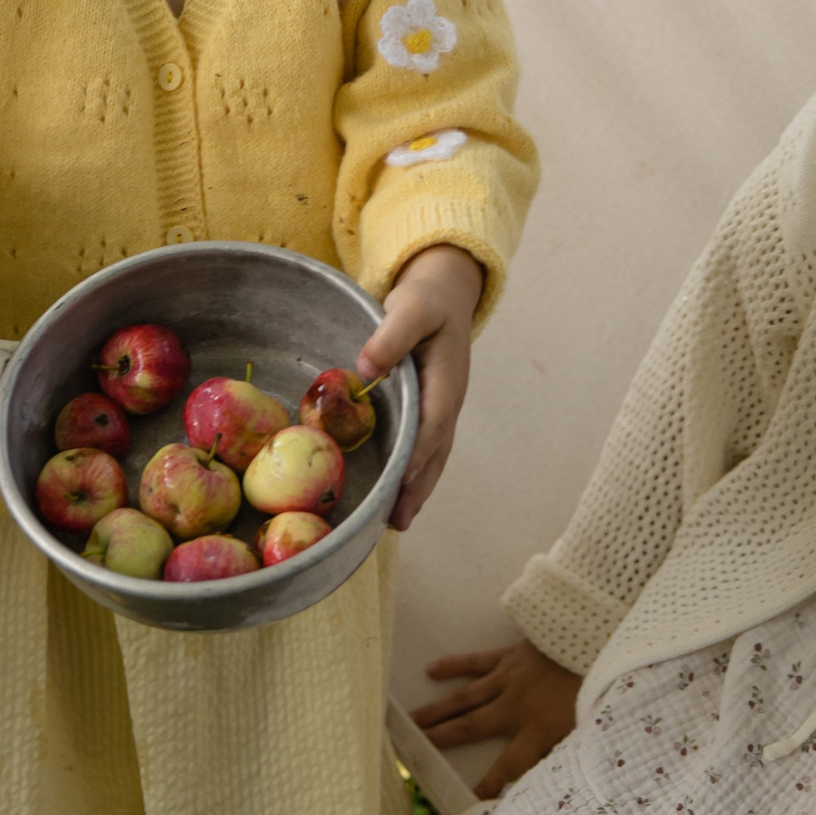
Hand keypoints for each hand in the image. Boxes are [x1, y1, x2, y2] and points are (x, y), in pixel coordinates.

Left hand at [357, 243, 481, 530]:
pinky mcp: (431, 408)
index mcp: (445, 380)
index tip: (403, 479)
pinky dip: (415, 473)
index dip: (419, 453)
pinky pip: (425, 447)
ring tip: (398, 522)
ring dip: (418, 488)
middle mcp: (448, 400)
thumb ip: (392, 334)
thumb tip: (366, 366)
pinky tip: (398, 493)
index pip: (432, 423)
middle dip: (418, 487)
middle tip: (399, 521)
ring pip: (433, 455)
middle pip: (435, 451)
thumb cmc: (427, 300)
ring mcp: (442, 407)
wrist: (446, 292)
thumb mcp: (411, 307)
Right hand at [411, 639, 582, 797]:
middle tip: (413, 749)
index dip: (491, 784)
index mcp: (538, 728)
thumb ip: (570, 750)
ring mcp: (509, 678)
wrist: (597, 635)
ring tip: (412, 719)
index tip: (472, 800)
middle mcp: (515, 706)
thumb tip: (559, 778)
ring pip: (466, 697)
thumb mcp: (590, 725)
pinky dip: (453, 665)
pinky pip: (476, 662)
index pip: (510, 766)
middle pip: (471, 727)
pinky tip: (431, 670)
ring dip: (437, 709)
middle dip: (442, 740)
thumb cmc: (599, 683)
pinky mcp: (510, 655)